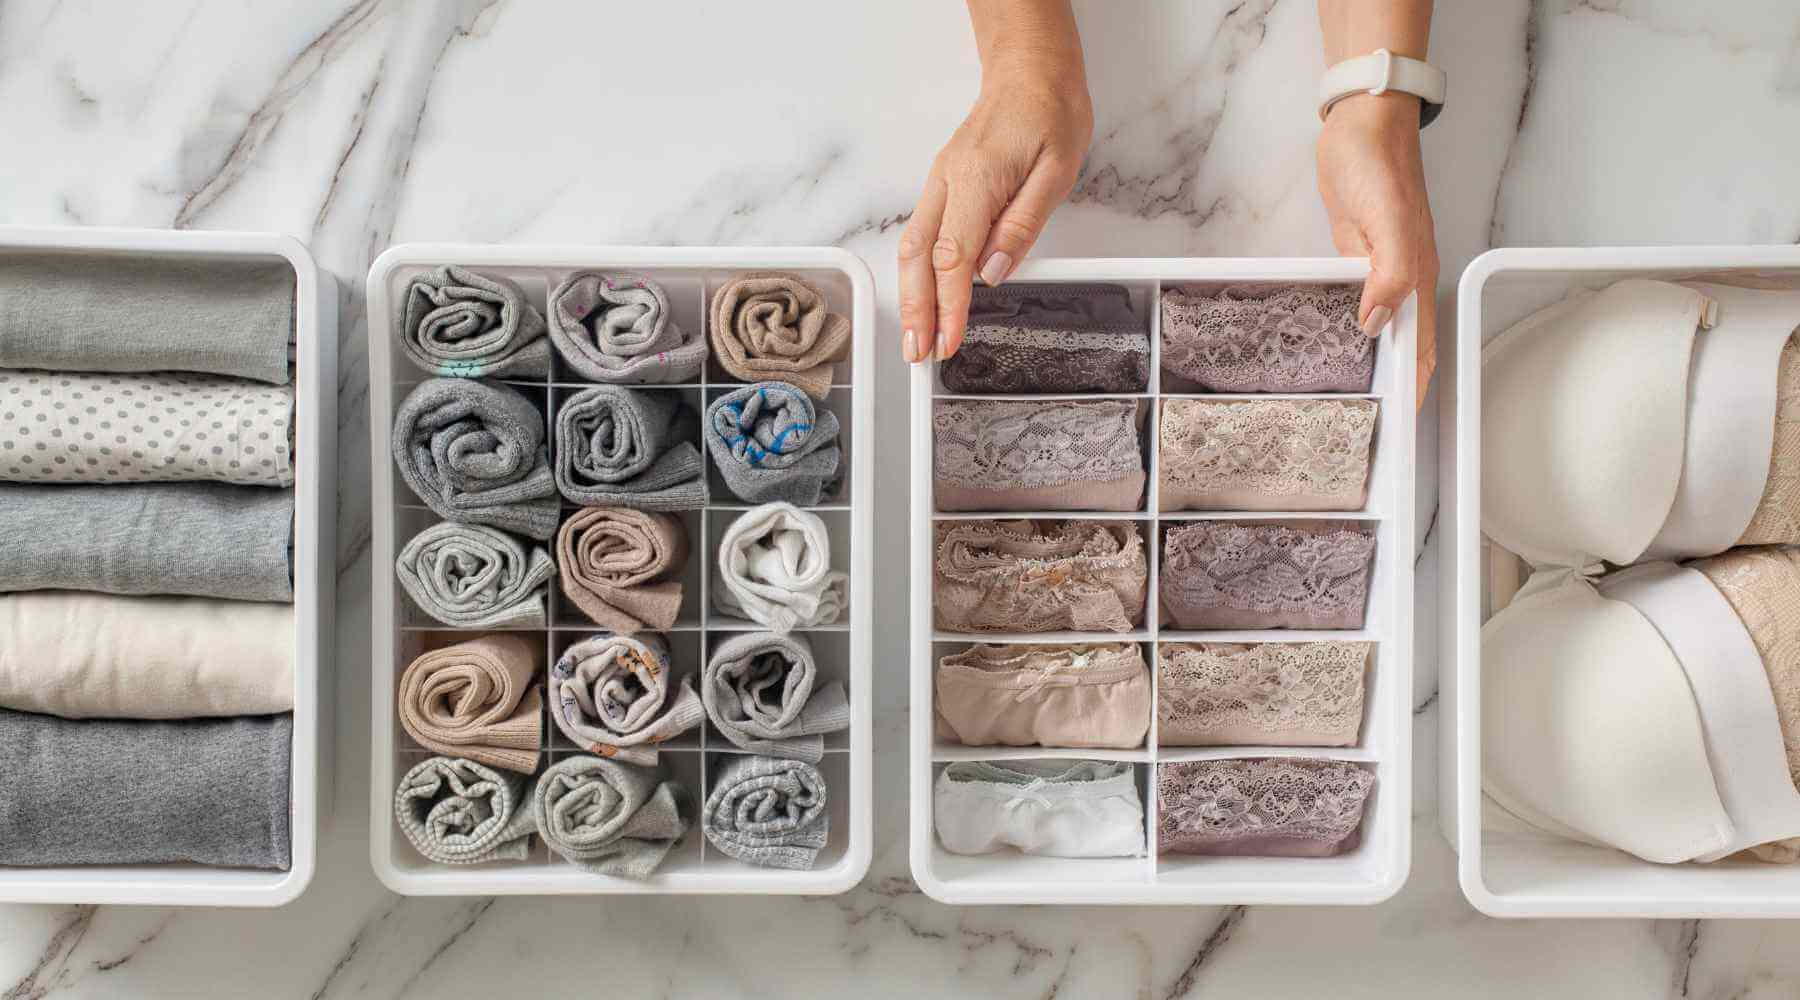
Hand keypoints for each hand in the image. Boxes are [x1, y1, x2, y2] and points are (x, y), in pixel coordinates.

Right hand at [898, 54, 1092, 363]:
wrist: (1030, 71)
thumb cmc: (1049, 112)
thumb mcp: (1058, 169)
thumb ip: (1023, 223)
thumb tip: (994, 271)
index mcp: (978, 180)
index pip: (955, 258)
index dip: (950, 306)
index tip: (950, 341)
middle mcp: (948, 181)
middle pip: (919, 258)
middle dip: (915, 310)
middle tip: (919, 353)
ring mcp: (939, 182)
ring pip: (911, 247)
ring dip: (909, 295)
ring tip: (915, 336)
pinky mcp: (942, 184)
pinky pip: (919, 233)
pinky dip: (915, 271)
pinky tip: (921, 296)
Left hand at [1316, 92, 1438, 407]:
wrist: (1361, 125)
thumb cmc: (1379, 168)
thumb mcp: (1390, 223)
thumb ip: (1390, 275)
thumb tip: (1377, 324)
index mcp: (1419, 277)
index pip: (1423, 348)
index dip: (1416, 388)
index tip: (1402, 428)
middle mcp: (1403, 278)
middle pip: (1404, 345)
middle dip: (1395, 385)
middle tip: (1370, 425)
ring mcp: (1379, 266)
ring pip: (1379, 325)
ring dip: (1372, 358)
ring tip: (1352, 397)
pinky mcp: (1355, 253)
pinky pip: (1355, 299)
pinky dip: (1348, 325)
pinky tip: (1330, 341)